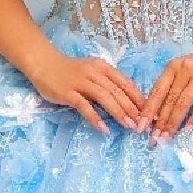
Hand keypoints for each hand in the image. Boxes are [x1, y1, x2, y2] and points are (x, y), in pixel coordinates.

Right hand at [29, 48, 146, 133]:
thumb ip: (107, 85)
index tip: (149, 112)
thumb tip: (126, 103)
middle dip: (132, 108)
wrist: (44, 64)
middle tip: (142, 124)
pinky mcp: (68, 92)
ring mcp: (81, 82)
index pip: (126, 83)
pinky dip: (95, 118)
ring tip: (129, 126)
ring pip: (105, 97)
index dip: (138, 98)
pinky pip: (84, 106)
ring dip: (119, 112)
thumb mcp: (92, 73)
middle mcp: (94, 73)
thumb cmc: (70, 71)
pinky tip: (104, 128)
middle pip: (118, 91)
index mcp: (103, 67)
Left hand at [140, 35, 192, 137]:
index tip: (140, 126)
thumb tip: (158, 114)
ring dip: (173, 123)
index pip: (157, 91)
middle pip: (169, 100)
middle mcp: (184, 70)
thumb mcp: (183, 70)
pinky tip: (188, 130)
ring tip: (167, 137)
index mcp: (172, 67)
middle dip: (159, 121)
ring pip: (182, 103)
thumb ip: (172, 87)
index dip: (148, 110)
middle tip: (153, 138)